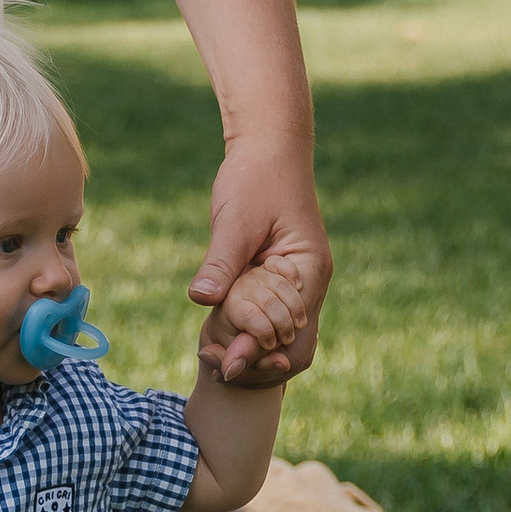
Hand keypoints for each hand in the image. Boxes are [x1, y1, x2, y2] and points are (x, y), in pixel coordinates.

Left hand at [189, 149, 329, 385]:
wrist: (267, 147)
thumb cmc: (256, 177)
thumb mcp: (235, 222)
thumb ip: (221, 264)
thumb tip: (201, 302)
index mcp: (309, 273)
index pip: (293, 337)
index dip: (258, 355)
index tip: (221, 364)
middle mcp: (309, 285)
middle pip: (291, 348)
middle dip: (255, 360)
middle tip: (212, 363)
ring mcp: (296, 283)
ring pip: (279, 335)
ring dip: (250, 346)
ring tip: (211, 351)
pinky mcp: (278, 278)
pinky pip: (267, 315)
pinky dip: (247, 327)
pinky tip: (218, 331)